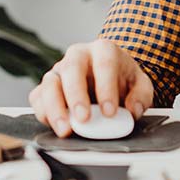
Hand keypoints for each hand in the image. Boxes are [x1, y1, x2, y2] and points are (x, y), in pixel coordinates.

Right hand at [28, 39, 154, 137]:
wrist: (108, 78)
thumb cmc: (122, 79)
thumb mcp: (140, 84)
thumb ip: (141, 96)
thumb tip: (132, 110)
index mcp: (103, 50)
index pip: (104, 64)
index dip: (106, 88)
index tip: (110, 112)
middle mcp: (78, 56)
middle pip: (71, 69)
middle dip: (76, 95)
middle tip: (83, 119)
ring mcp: (59, 70)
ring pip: (49, 83)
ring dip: (55, 108)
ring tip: (66, 129)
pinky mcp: (46, 87)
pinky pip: (38, 97)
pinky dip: (43, 113)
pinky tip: (55, 125)